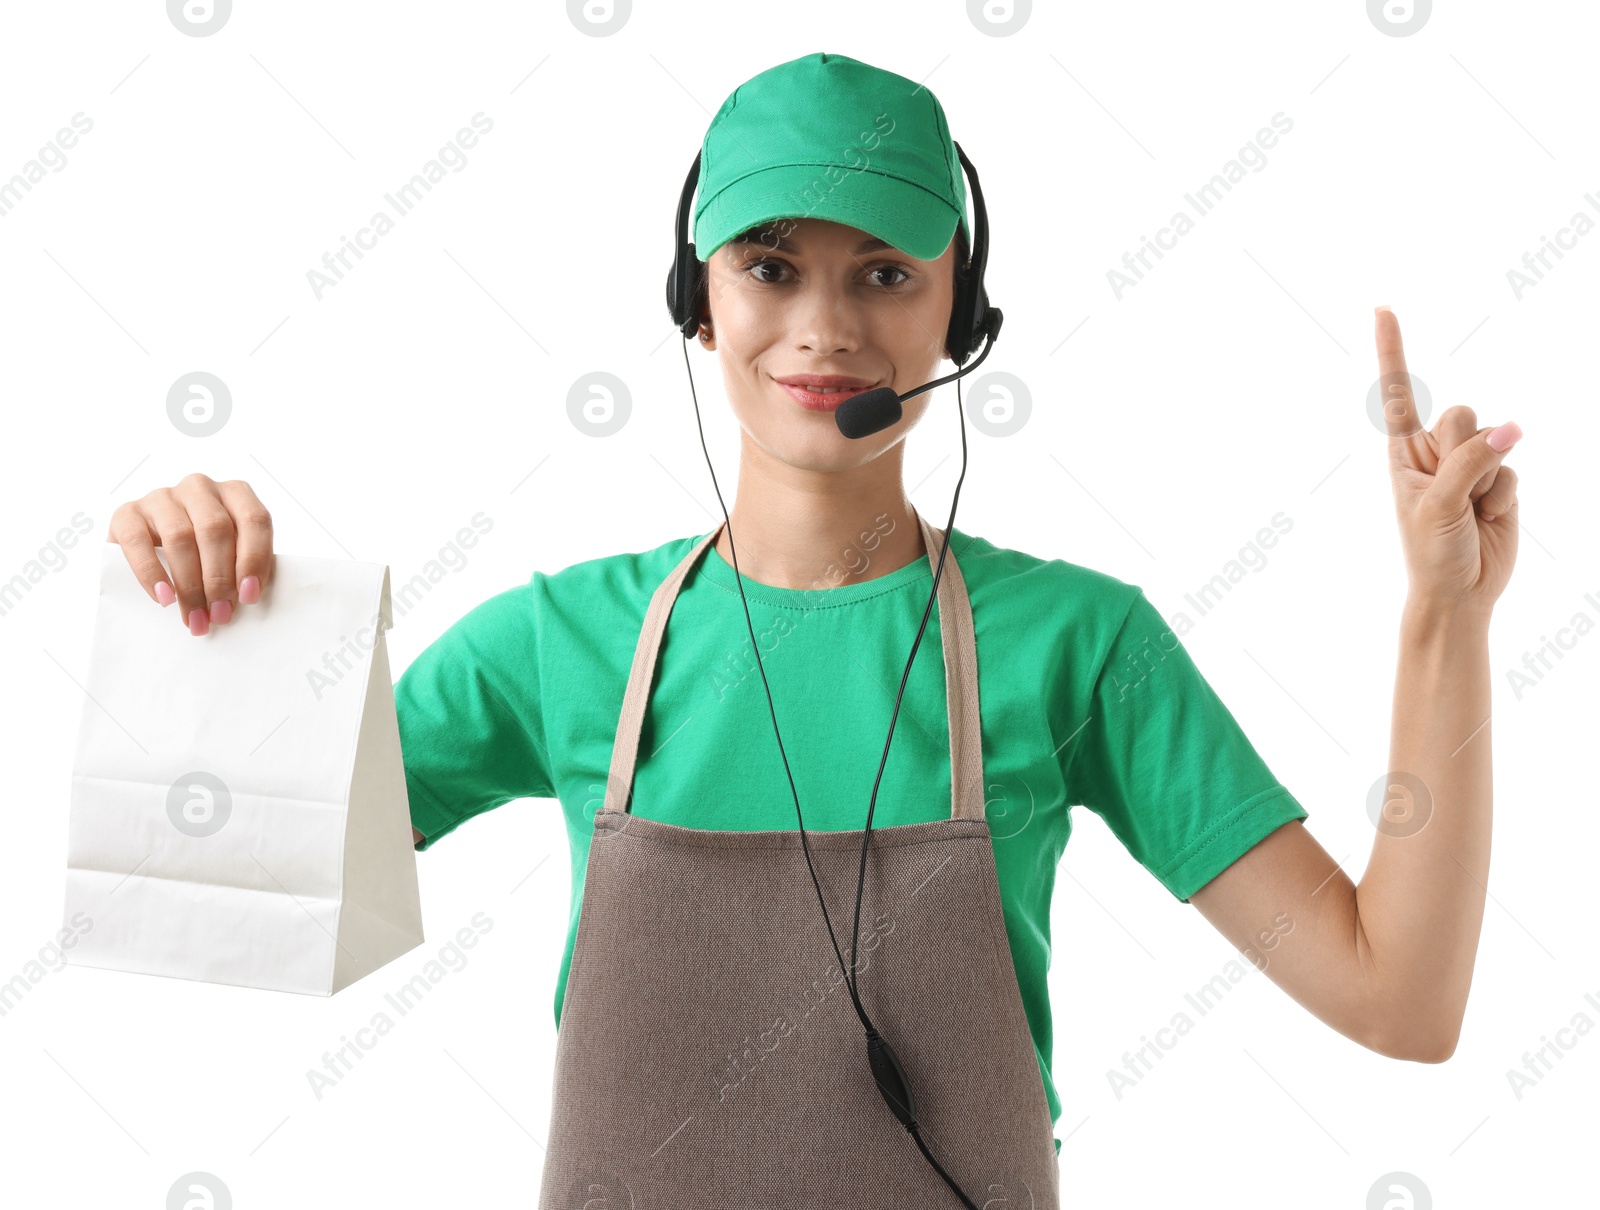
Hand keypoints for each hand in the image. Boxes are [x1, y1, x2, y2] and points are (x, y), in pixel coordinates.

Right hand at [105, 473, 274, 635]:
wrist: (150, 548)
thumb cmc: (203, 553)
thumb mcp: (230, 553)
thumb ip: (242, 565)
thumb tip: (246, 597)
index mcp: (234, 493)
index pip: (253, 519)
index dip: (254, 559)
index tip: (249, 596)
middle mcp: (199, 488)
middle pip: (215, 530)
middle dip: (220, 579)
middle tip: (220, 614)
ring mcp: (162, 497)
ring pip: (180, 536)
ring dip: (190, 583)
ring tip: (195, 615)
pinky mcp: (127, 513)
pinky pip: (137, 541)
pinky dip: (151, 573)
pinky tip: (164, 597)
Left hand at [1375, 307, 1521, 619]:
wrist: (1460, 592)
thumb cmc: (1432, 551)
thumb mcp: (1439, 504)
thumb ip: (1472, 462)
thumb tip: (1512, 428)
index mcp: (1404, 453)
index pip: (1398, 392)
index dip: (1391, 349)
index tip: (1382, 307)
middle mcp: (1435, 452)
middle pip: (1461, 414)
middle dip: (1464, 450)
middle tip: (1452, 492)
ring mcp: (1470, 464)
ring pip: (1494, 439)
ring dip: (1486, 479)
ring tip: (1469, 510)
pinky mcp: (1499, 481)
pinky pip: (1512, 470)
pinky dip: (1503, 497)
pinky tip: (1488, 518)